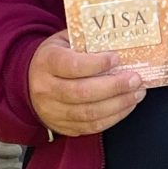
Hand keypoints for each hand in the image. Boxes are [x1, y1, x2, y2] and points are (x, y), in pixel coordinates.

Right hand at [27, 33, 155, 137]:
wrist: (30, 82)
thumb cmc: (56, 57)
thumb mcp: (64, 41)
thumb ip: (87, 41)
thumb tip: (120, 42)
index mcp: (46, 62)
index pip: (72, 66)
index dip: (96, 64)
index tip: (116, 58)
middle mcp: (45, 89)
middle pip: (82, 92)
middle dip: (114, 87)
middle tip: (135, 79)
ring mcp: (52, 111)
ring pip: (89, 113)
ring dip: (118, 104)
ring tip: (137, 93)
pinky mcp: (62, 126)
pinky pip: (91, 127)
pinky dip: (113, 117)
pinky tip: (126, 106)